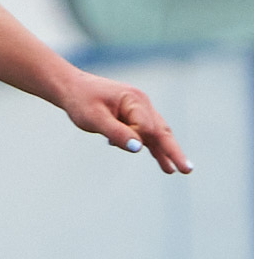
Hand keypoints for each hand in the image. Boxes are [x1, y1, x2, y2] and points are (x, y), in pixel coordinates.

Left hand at [56, 70, 190, 174]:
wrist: (72, 88)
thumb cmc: (81, 101)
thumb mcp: (94, 118)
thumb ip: (116, 132)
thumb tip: (139, 148)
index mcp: (134, 100)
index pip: (144, 127)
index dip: (133, 138)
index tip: (111, 140)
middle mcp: (142, 104)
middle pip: (161, 131)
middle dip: (173, 151)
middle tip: (187, 170)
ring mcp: (139, 111)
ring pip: (157, 134)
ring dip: (166, 152)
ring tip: (174, 171)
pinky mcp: (133, 117)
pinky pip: (148, 135)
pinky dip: (154, 148)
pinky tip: (163, 163)